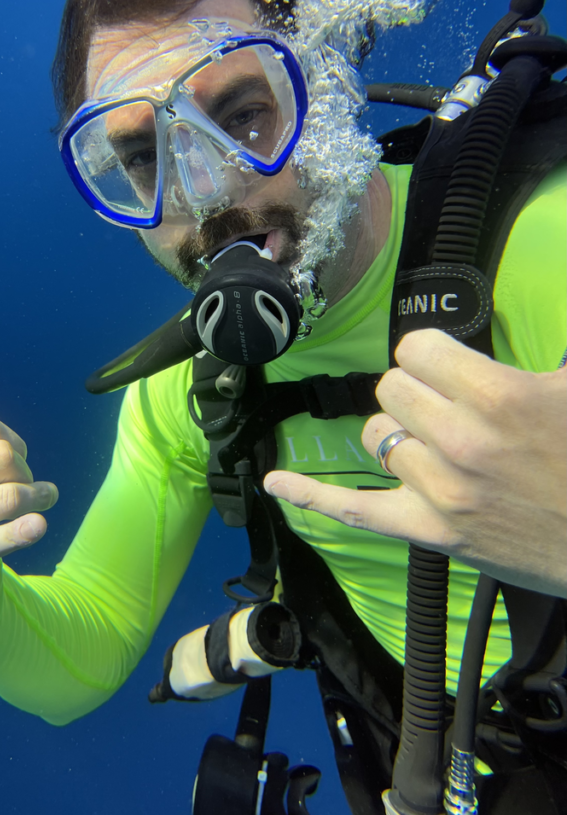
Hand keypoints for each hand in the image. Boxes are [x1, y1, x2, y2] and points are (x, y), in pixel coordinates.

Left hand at [264, 330, 566, 595]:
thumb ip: (544, 352)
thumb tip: (539, 281)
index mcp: (498, 395)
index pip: (416, 347)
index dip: (432, 355)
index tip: (448, 367)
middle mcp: (461, 440)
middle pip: (391, 387)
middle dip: (416, 391)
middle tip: (452, 408)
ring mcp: (441, 491)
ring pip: (375, 435)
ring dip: (399, 433)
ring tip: (438, 445)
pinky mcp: (432, 533)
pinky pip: (355, 510)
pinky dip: (310, 496)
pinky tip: (275, 484)